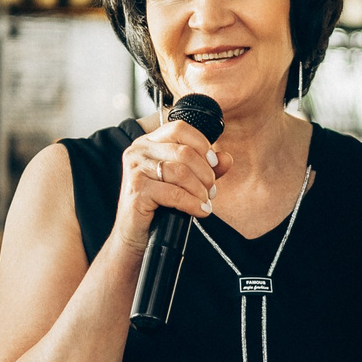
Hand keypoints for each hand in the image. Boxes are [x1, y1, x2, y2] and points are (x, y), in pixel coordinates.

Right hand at [113, 120, 226, 254]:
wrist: (136, 233)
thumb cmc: (158, 205)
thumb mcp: (184, 182)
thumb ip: (205, 168)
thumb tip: (226, 158)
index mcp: (149, 142)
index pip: (180, 128)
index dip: (202, 144)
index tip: (213, 163)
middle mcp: (139, 150)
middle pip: (184, 152)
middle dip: (205, 173)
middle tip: (210, 190)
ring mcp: (136, 169)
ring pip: (181, 172)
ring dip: (200, 190)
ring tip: (204, 201)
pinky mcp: (136, 190)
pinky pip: (173, 193)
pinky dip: (192, 203)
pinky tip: (199, 211)